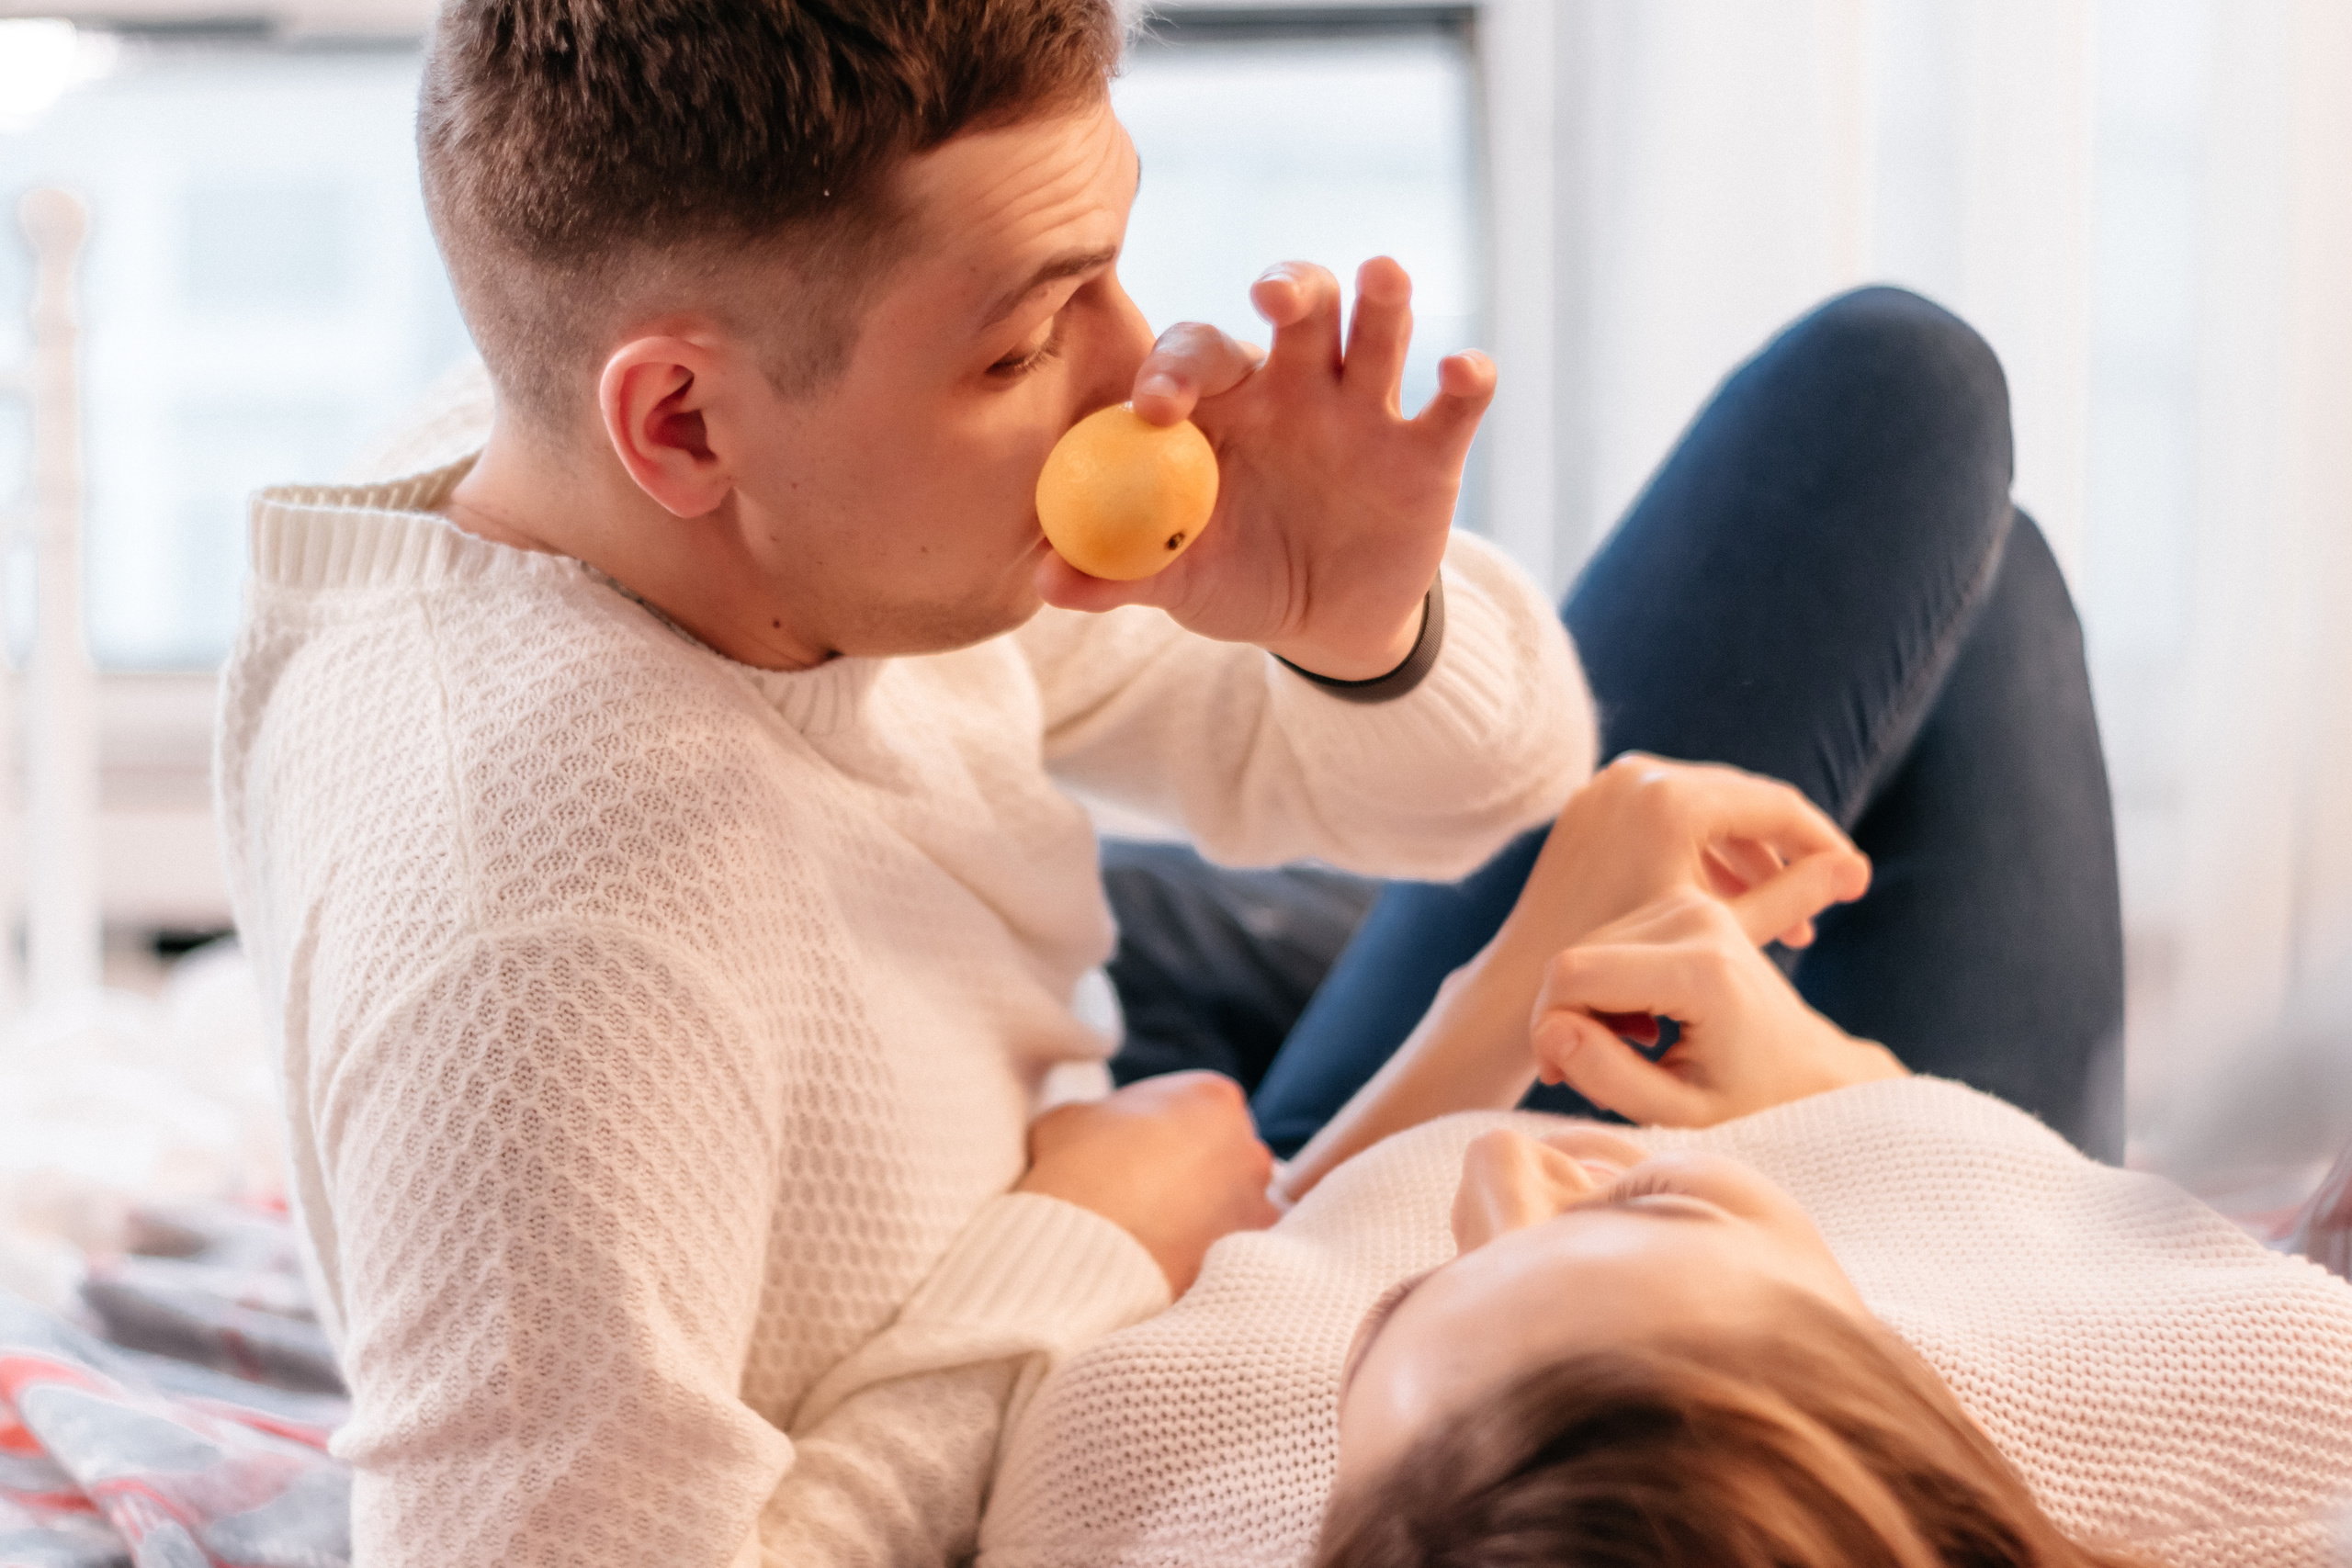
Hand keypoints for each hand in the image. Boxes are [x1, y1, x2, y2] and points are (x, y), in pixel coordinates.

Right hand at [1015, 1070, 1278, 1294]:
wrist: (1087, 1245)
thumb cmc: (1077, 1168)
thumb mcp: (1070, 1117)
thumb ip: (1098, 1116)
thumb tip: (1092, 1133)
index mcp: (1211, 1096)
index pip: (1195, 1107)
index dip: (1160, 1130)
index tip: (1135, 1152)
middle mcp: (1248, 1142)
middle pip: (1222, 1152)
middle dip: (1191, 1169)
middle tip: (1146, 1193)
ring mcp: (1257, 1199)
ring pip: (1231, 1201)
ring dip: (1203, 1212)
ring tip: (1155, 1233)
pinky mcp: (1252, 1253)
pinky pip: (1231, 1246)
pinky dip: (1206, 1251)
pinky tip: (1169, 1260)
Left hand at [1034, 256, 1494, 679]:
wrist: (1322, 623)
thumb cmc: (1234, 575)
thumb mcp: (1175, 577)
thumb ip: (1114, 572)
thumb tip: (1043, 582)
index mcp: (1224, 402)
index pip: (1196, 353)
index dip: (1177, 367)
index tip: (1158, 406)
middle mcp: (1297, 383)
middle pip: (1298, 305)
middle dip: (1290, 286)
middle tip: (1270, 296)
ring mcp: (1367, 410)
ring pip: (1377, 330)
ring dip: (1382, 300)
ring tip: (1382, 277)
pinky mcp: (1429, 450)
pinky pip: (1454, 405)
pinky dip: (1466, 380)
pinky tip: (1463, 371)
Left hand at [1498, 754, 1870, 958]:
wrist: (1530, 983)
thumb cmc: (1629, 968)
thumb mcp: (1722, 929)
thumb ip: (1793, 898)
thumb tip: (1857, 872)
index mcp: (1669, 798)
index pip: (1773, 805)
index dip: (1823, 843)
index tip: (1857, 881)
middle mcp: (1636, 774)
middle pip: (1740, 802)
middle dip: (1784, 854)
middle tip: (1823, 900)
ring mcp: (1609, 784)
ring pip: (1705, 811)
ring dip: (1746, 858)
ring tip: (1787, 919)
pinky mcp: (1593, 801)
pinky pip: (1668, 817)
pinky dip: (1703, 853)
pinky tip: (1734, 902)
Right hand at [1529, 885, 1906, 1126]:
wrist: (1804, 1065)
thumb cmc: (1750, 1101)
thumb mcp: (1683, 1113)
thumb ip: (1610, 1077)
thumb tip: (1549, 1032)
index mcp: (1702, 969)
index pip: (1573, 975)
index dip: (1549, 1027)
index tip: (1568, 1074)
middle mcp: (1696, 917)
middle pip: (1573, 958)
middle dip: (1567, 1018)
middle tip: (1598, 1068)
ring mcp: (1690, 902)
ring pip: (1583, 947)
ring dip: (1586, 1003)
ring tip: (1629, 1046)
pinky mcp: (1682, 900)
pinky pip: (1606, 939)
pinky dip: (1605, 984)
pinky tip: (1639, 1019)